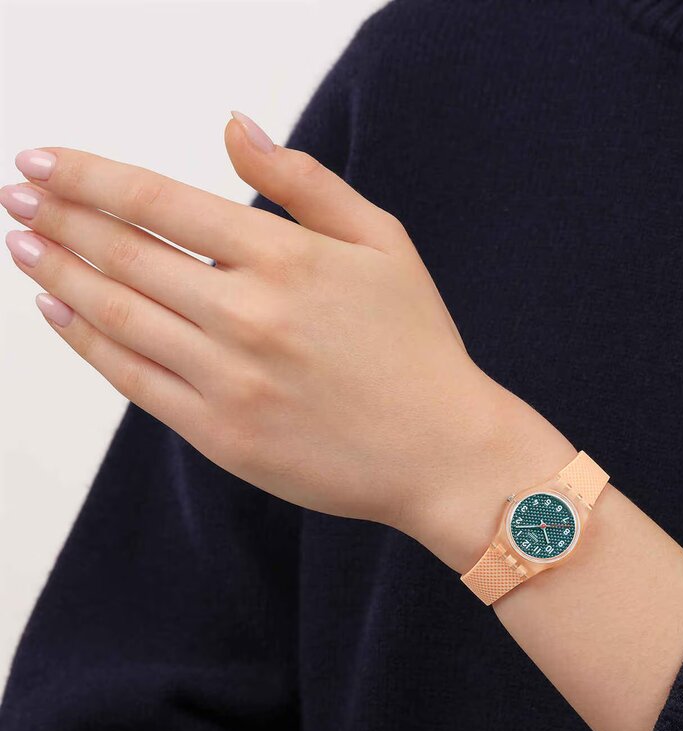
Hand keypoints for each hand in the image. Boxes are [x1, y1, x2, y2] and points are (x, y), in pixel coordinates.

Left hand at [1, 114, 560, 561]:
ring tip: (23, 244)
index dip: (87, 176)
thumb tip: (232, 127)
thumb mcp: (383, 243)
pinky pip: (133, 380)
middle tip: (15, 196)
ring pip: (116, 314)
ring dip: (58, 272)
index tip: (41, 161)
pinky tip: (58, 310)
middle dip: (58, 217)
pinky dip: (86, 341)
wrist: (442, 452)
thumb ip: (305, 182)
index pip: (157, 201)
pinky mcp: (221, 435)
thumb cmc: (418, 348)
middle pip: (124, 253)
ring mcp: (229, 380)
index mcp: (286, 258)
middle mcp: (247, 315)